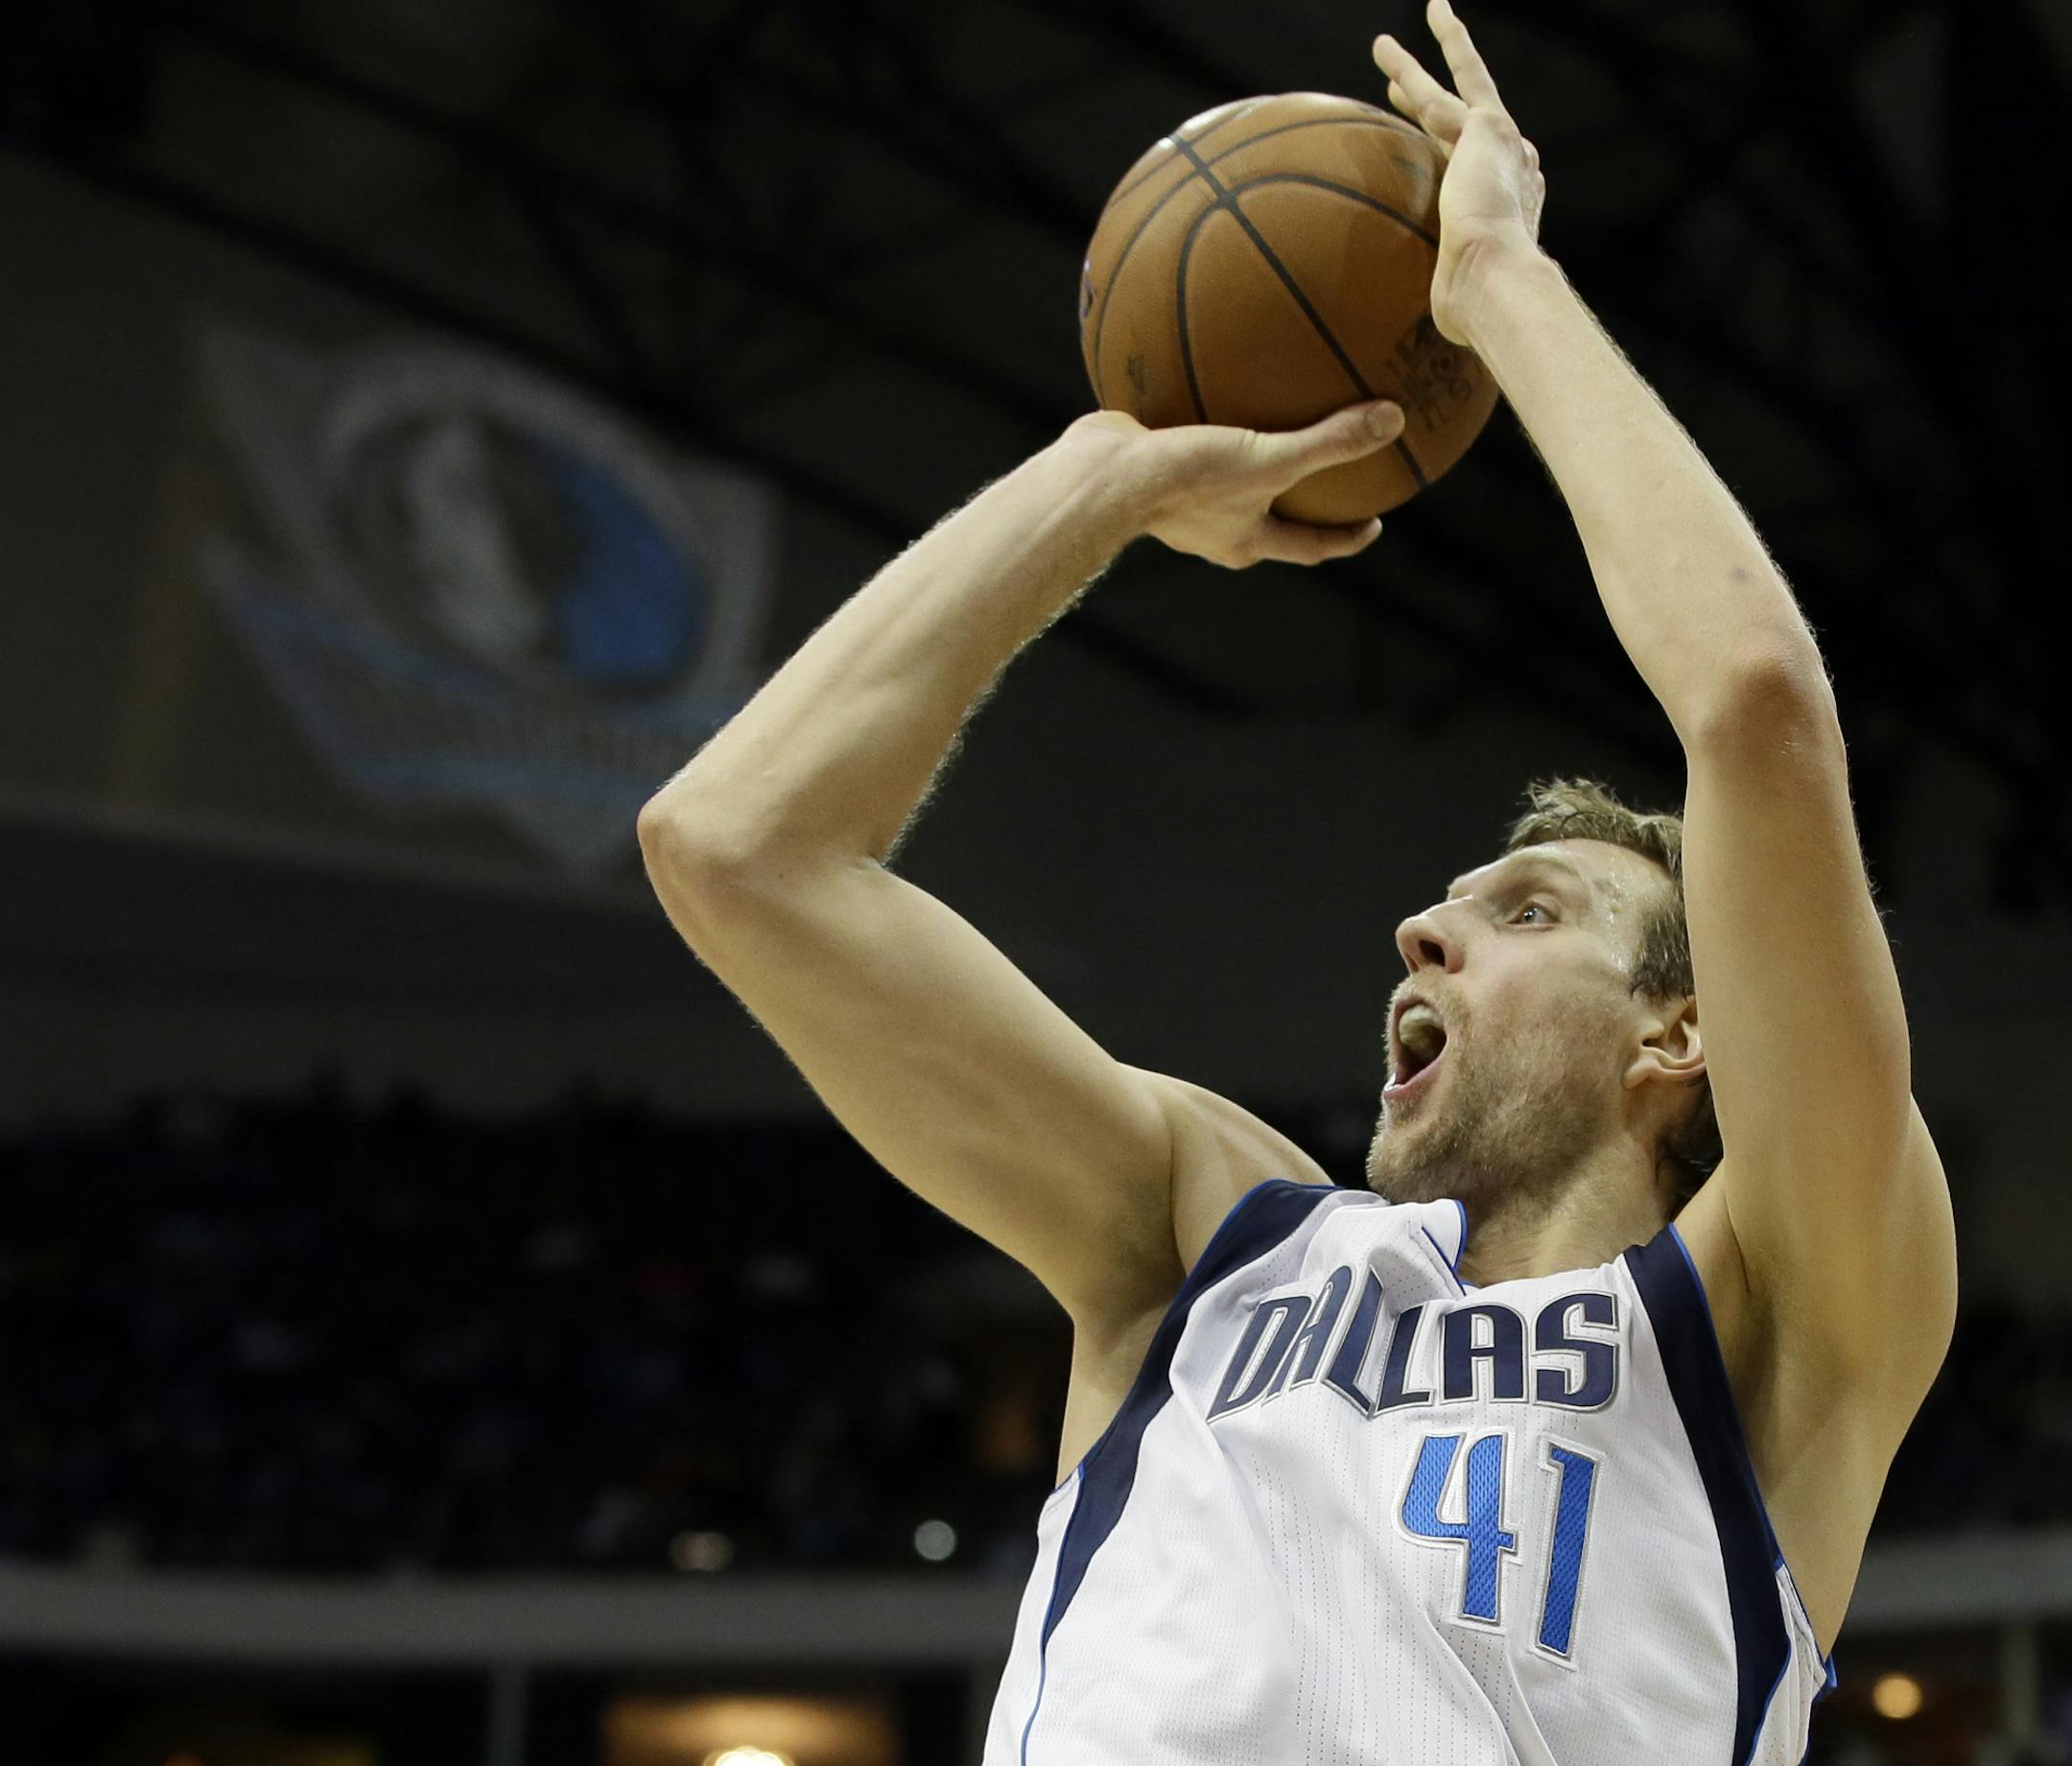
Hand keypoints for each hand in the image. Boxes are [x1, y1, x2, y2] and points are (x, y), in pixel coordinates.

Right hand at [1060, 400, 1404, 569]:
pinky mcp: (1151, 469)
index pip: (1309, 546)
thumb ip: (1329, 443)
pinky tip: (1210, 380)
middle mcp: (1214, 530)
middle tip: (1329, 481)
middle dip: (1297, 504)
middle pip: (1269, 521)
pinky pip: (1188, 445)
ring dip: (1250, 463)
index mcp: (1245, 540)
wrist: (1101, 477)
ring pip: (1228, 484)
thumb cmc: (1184, 480)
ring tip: (1269, 426)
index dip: (1344, 538)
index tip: (1372, 524)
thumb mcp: (1267, 460)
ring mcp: (1180, 503)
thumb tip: (1393, 422)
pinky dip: (1205, 421)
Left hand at [1372, 0, 1546, 344]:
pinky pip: (1439, 87)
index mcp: (1512, 209)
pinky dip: (1415, 63)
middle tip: (1406, 89)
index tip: (1442, 153)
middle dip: (1439, 104)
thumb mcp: (1458, 312)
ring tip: (1382, 49)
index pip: (1477, 177)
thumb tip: (1423, 369)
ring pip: (1452, 94)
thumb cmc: (1482, 314)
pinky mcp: (1483, 130)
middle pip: (1466, 126)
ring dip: (1417, 69)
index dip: (1456, 160)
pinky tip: (1384, 49)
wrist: (1497, 284)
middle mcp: (1513, 169)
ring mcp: (1501, 146)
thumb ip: (1446, 316)